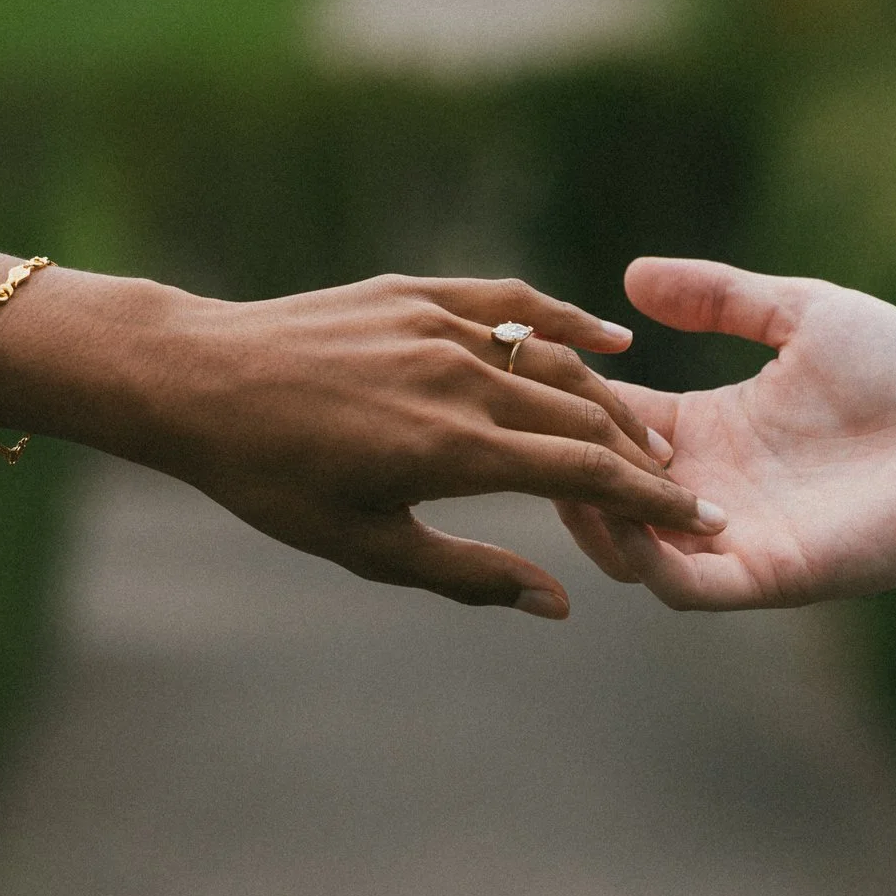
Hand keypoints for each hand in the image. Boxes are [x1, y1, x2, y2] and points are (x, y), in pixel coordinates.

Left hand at [4, 271, 723, 618]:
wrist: (196, 381)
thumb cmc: (272, 478)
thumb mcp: (367, 546)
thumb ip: (470, 573)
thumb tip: (560, 603)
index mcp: (453, 448)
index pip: (584, 476)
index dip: (652, 502)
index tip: (700, 523)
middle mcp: (460, 378)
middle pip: (586, 416)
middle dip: (645, 458)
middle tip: (687, 490)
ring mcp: (441, 326)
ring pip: (557, 360)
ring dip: (612, 400)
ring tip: (647, 438)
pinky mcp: (417, 292)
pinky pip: (513, 302)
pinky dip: (566, 321)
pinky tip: (609, 339)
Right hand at [555, 258, 895, 609]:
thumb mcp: (803, 314)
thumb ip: (722, 298)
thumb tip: (632, 276)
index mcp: (711, 427)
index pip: (610, 419)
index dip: (571, 396)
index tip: (540, 363)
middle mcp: (709, 485)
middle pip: (600, 485)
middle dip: (563, 456)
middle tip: (536, 422)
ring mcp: (732, 535)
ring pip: (624, 546)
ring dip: (590, 510)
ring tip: (571, 467)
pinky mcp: (766, 573)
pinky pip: (680, 585)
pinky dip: (644, 557)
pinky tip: (627, 511)